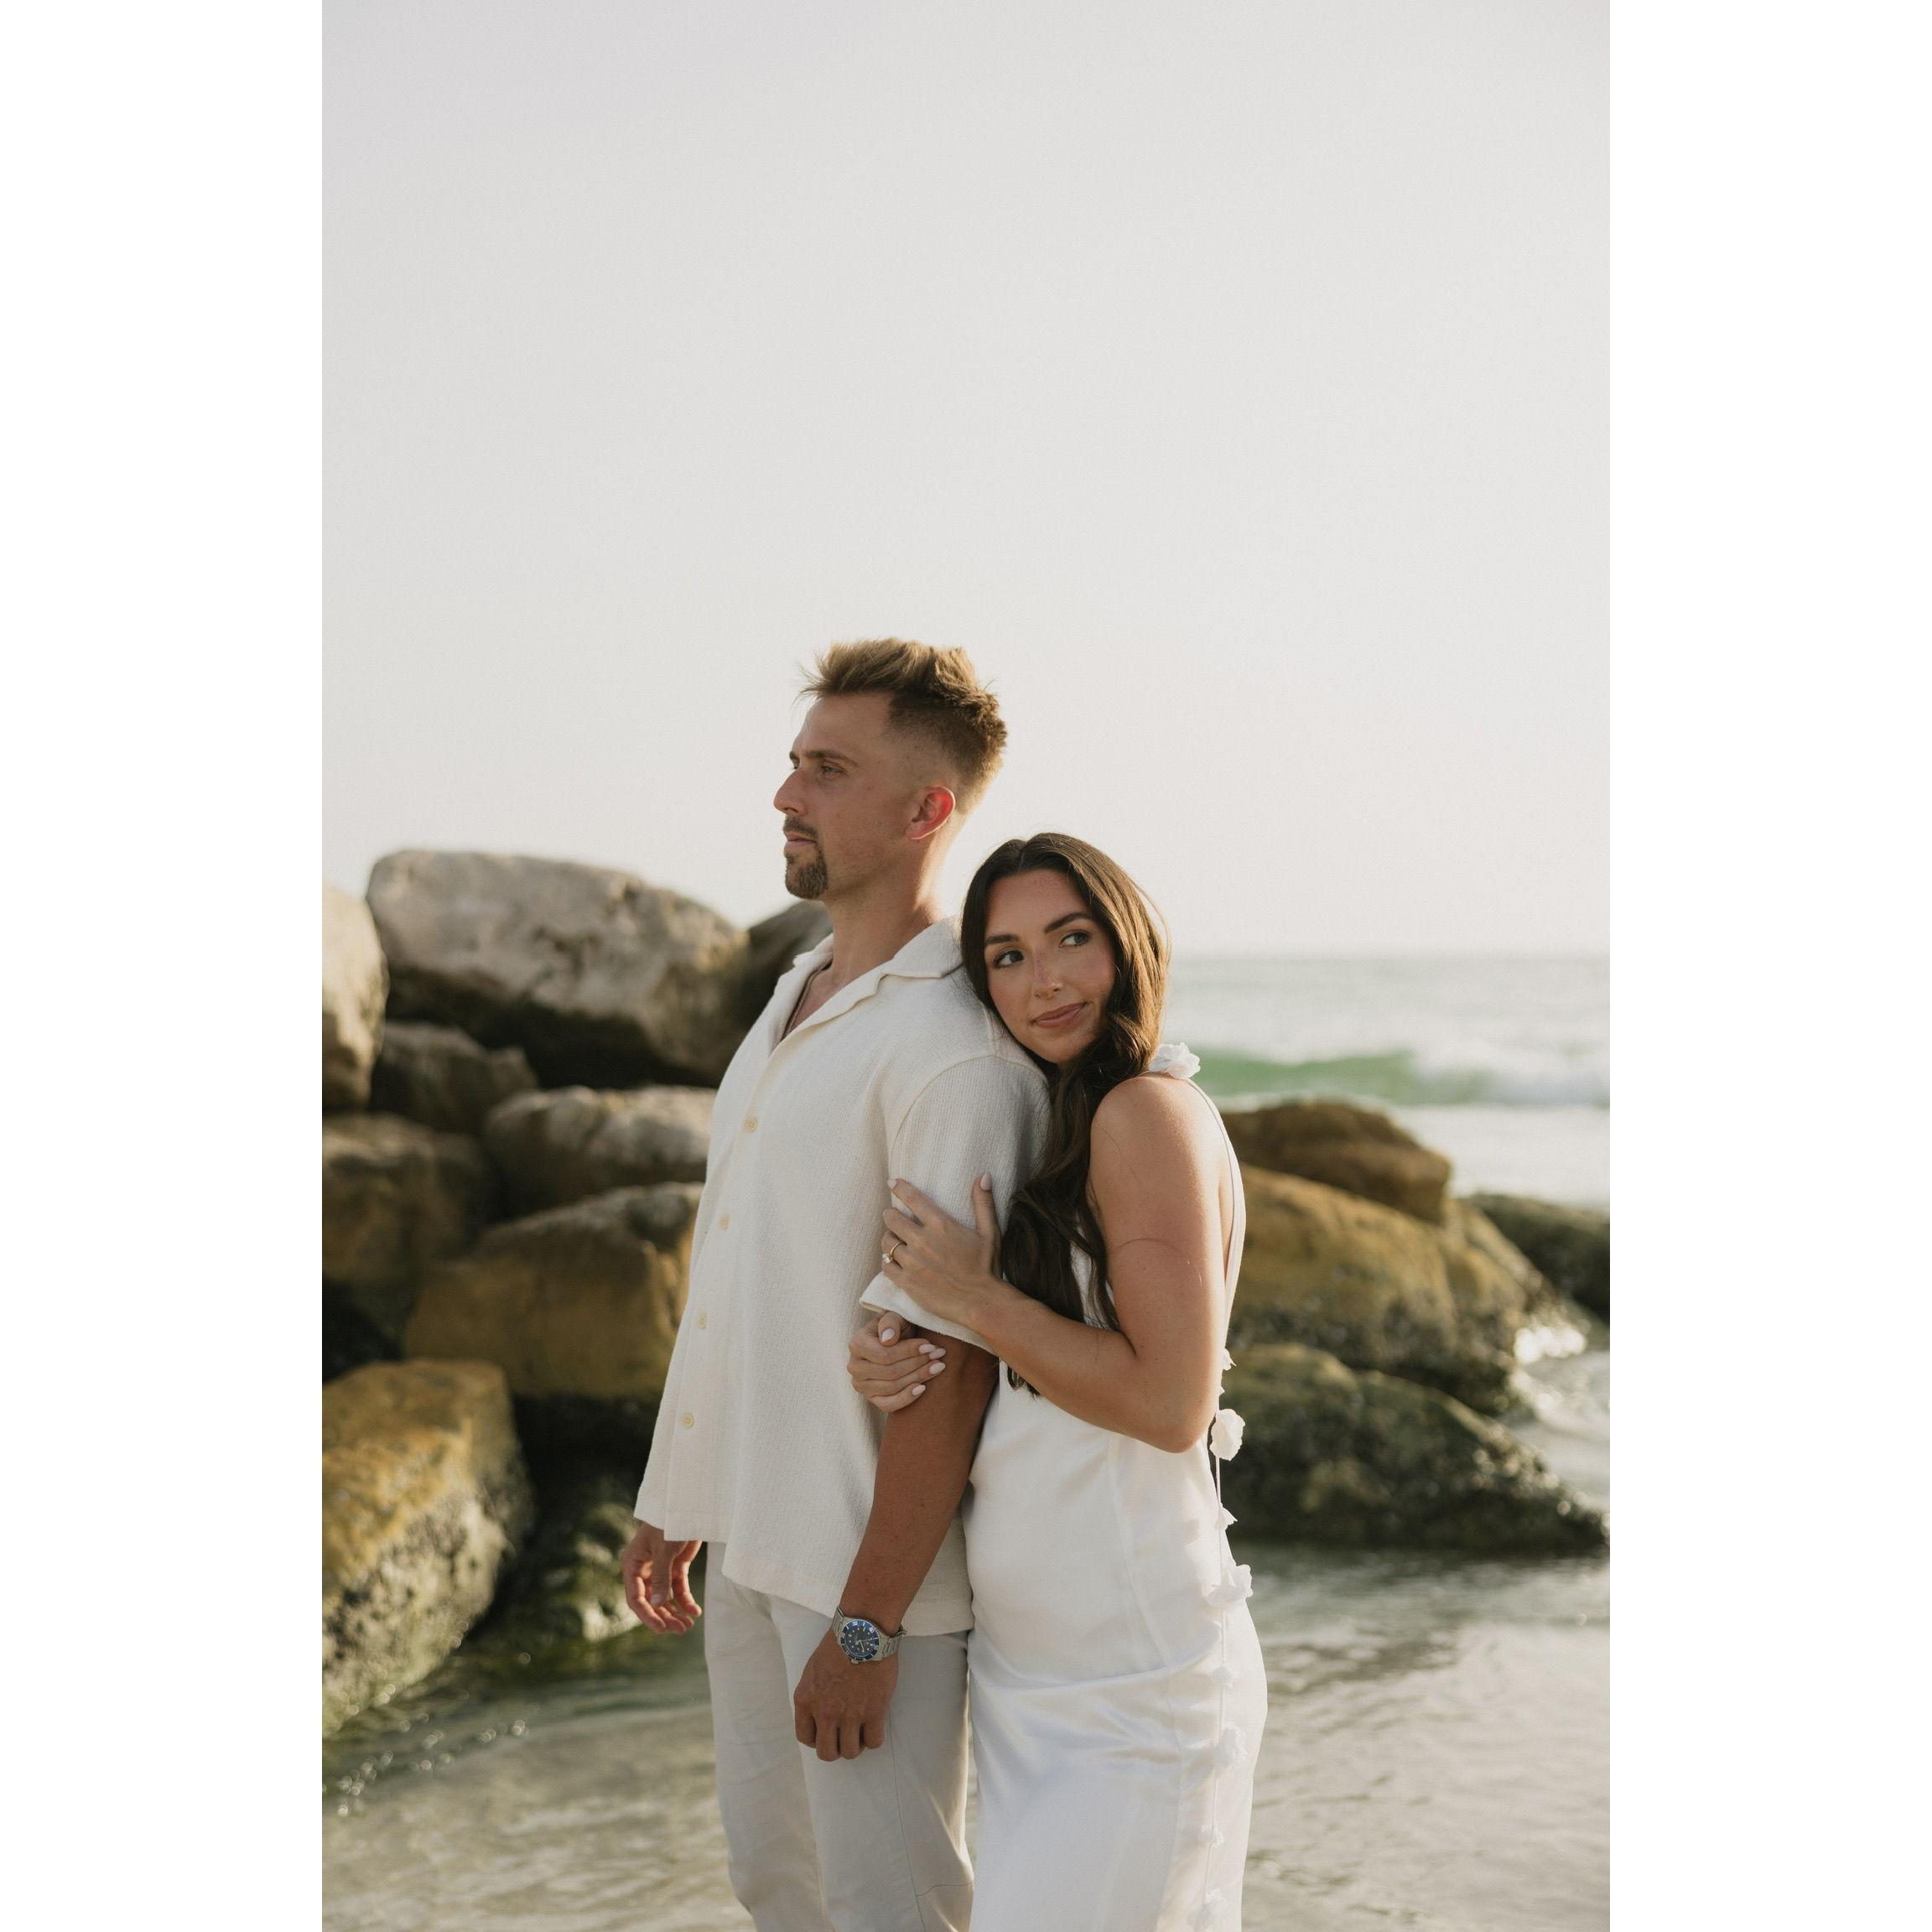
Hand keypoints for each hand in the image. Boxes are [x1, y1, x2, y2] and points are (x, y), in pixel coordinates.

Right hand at [620, 1519, 702, 1633]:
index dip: (647, 1615)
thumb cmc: (669, 1522)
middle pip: (651, 1601)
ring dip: (675, 1613)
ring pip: (665, 1598)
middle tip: (680, 1629)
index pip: (636, 1598)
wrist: (688, 1505)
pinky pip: (678, 1589)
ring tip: (687, 1626)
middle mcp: (644, 1569)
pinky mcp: (676, 1567)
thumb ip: (661, 1578)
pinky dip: (686, 1601)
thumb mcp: (664, 1550)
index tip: (661, 1628)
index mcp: (633, 1564)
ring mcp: (660, 1569)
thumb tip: (657, 1606)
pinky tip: (695, 1612)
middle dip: (665, 1617)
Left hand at [793, 1625, 899, 1760]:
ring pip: (851, 1752)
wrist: (862, 1632)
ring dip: (856, 1744)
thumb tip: (819, 1715)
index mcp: (805, 1701)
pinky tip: (874, 1725)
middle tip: (845, 1736)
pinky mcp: (874, 1712)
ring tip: (861, 1730)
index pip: (805, 1738)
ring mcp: (850, 1715)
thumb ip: (813, 1696)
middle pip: (827, 1753)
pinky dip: (873, 1738)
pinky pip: (873, 1742)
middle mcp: (824, 1713)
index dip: (817, 1739)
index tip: (827, 1733)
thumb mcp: (812, 1671)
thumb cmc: (837, 1645)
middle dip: (836, 1747)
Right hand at [847, 1314, 948, 1412]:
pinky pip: (888, 1405)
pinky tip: (923, 1388)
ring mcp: (861, 1385)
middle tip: (939, 1355)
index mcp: (856, 1344)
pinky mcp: (871, 1398)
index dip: (909, 1351)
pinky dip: (906, 1398)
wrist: (895, 1341)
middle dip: (918, 1363)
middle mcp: (854, 1367)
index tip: (930, 1346)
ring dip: (918, 1377)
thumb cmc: (897, 1327)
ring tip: (938, 1367)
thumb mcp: (895, 1317)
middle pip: (890, 1372)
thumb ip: (891, 1322)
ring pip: (892, 1387)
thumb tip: (888, 1339)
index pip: (884, 1355)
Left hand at [879, 1176, 1002, 1328]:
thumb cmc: (987, 1267)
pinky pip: (886, 1266)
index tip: (892, 1182)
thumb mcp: (990, 1232)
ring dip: (889, 1238)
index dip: (899, 1187)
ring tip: (895, 1240)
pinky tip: (894, 1261)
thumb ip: (983, 1203)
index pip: (912, 1199)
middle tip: (894, 1216)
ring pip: (887, 1242)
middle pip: (892, 1219)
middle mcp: (922, 1241)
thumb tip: (984, 1176)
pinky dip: (888, 1261)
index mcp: (940, 1225)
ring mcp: (913, 1263)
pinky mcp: (908, 1282)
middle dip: (891, 1215)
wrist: (981, 1303)